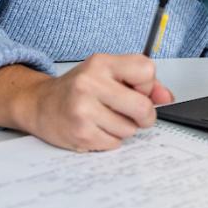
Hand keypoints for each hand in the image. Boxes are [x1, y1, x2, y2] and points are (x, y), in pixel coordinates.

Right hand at [15, 53, 173, 151]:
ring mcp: (84, 110)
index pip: (146, 71)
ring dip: (123, 129)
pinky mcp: (81, 134)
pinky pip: (115, 144)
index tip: (136, 90)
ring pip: (130, 129)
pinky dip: (109, 139)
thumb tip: (167, 97)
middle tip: (131, 114)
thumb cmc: (77, 88)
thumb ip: (139, 81)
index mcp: (100, 63)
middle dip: (143, 116)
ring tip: (104, 118)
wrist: (40, 104)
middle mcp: (90, 83)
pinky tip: (94, 128)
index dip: (147, 86)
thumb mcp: (106, 74)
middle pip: (143, 107)